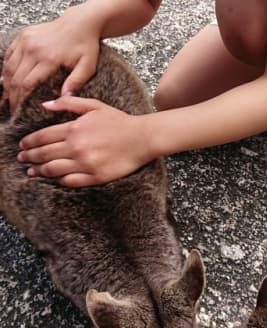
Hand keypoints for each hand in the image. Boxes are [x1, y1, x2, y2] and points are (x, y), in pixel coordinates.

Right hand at [2, 7, 99, 111]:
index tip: (19, 111)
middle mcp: (34, 48)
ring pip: (10, 66)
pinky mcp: (24, 35)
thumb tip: (65, 98)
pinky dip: (7, 67)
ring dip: (7, 83)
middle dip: (12, 95)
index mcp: (49, 58)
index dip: (20, 99)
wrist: (80, 23)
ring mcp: (27, 40)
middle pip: (15, 77)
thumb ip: (76, 82)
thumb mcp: (87, 66)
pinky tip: (7, 79)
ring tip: (7, 97)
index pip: (27, 83)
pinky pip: (10, 54)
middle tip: (12, 109)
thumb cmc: (86, 46)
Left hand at [17, 96, 154, 186]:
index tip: (22, 146)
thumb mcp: (94, 106)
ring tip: (33, 172)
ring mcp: (86, 164)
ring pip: (54, 170)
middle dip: (30, 157)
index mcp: (74, 129)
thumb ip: (68, 104)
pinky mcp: (96, 177)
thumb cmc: (119, 121)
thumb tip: (46, 105)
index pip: (43, 137)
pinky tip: (56, 179)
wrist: (142, 138)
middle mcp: (77, 147)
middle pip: (44, 154)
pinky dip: (60, 180)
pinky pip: (71, 181)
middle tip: (22, 160)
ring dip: (40, 171)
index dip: (29, 142)